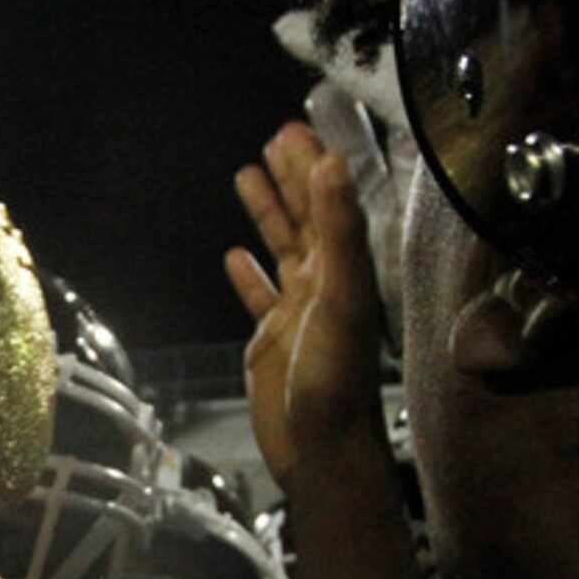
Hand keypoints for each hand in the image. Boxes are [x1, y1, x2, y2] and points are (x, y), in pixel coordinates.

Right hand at [226, 121, 387, 489]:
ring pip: (281, 248)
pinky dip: (248, 274)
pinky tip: (233, 256)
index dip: (314, 166)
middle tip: (273, 137)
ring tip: (246, 175)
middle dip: (291, 177)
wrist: (321, 449)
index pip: (329, 204)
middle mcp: (323, 284)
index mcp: (344, 270)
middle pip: (306, 218)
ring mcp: (297, 311)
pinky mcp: (271, 339)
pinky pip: (259, 296)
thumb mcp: (341, 298)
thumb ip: (339, 232)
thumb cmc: (335, 378)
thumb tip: (330, 165)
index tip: (297, 129)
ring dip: (268, 213)